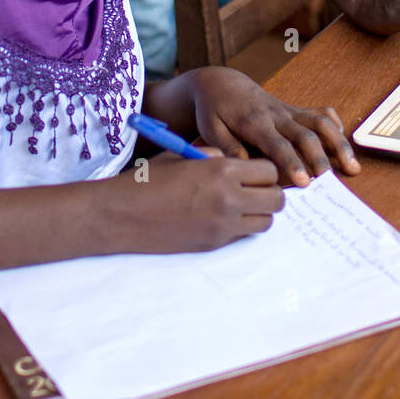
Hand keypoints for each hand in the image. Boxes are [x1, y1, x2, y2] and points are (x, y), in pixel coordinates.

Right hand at [101, 151, 283, 253]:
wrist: (123, 214)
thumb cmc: (149, 179)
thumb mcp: (182, 155)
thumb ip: (212, 154)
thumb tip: (232, 158)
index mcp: (222, 170)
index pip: (270, 171)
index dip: (265, 170)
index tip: (256, 171)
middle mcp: (229, 199)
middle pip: (277, 199)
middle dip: (271, 192)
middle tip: (256, 189)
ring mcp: (223, 225)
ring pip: (266, 222)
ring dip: (260, 212)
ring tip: (241, 205)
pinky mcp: (214, 244)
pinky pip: (244, 235)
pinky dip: (242, 227)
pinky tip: (223, 217)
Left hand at [184, 67, 360, 186]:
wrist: (222, 83)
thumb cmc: (214, 111)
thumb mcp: (211, 129)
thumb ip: (228, 148)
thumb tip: (244, 166)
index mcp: (255, 122)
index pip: (277, 144)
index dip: (293, 162)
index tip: (305, 182)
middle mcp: (276, 114)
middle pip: (305, 135)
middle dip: (320, 158)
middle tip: (330, 182)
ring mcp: (289, 110)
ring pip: (320, 122)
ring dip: (338, 143)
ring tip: (352, 167)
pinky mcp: (295, 109)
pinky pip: (320, 113)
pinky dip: (335, 125)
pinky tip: (343, 142)